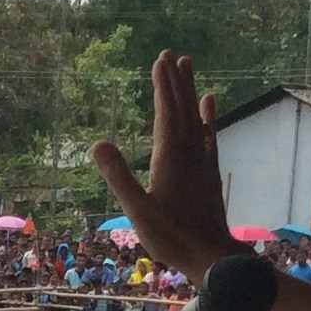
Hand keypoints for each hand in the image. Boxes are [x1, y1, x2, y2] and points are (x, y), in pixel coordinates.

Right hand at [90, 50, 236, 282]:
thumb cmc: (171, 237)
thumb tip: (98, 144)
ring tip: (188, 66)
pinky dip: (208, 116)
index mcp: (170, 159)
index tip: (160, 61)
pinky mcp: (208, 171)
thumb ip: (118, 177)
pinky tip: (209, 103)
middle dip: (175, 81)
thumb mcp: (138, 210)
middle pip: (182, 109)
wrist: (211, 255)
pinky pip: (208, 135)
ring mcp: (201, 161)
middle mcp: (189, 153)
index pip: (166, 114)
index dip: (163, 87)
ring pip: (196, 117)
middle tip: (171, 54)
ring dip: (190, 91)